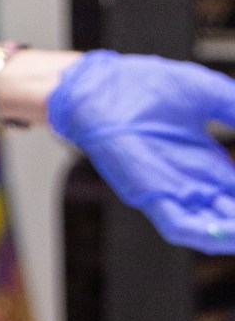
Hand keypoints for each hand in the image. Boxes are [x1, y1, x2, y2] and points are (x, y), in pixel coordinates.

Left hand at [50, 51, 234, 250]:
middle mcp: (192, 181)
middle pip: (232, 213)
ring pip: (211, 227)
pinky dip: (204, 234)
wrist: (98, 85)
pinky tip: (223, 235)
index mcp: (207, 161)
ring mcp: (170, 190)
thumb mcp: (209, 96)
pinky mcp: (146, 194)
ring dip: (234, 232)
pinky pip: (177, 225)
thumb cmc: (144, 86)